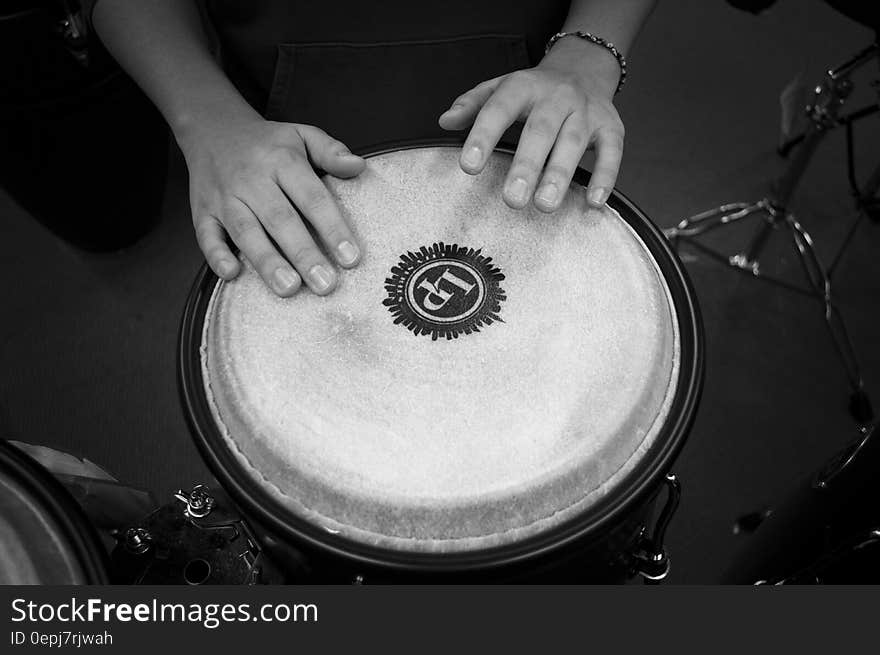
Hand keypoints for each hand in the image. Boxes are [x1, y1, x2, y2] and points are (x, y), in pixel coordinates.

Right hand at [178, 115, 364, 295]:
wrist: (212, 129)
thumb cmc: (267, 142)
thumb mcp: (302, 135)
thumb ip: (330, 151)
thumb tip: (358, 166)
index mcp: (282, 161)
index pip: (312, 198)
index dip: (332, 228)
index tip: (351, 258)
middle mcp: (252, 180)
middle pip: (280, 220)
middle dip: (304, 254)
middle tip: (325, 284)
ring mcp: (225, 197)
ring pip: (246, 231)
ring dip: (267, 261)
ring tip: (289, 289)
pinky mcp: (202, 211)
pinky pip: (206, 234)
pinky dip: (216, 255)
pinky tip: (232, 274)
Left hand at [439, 39, 623, 211]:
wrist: (584, 68)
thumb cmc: (534, 90)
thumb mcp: (500, 88)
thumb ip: (472, 104)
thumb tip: (445, 121)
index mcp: (523, 86)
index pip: (499, 108)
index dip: (484, 136)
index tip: (469, 166)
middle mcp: (557, 97)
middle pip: (541, 130)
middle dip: (527, 165)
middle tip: (512, 200)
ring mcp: (586, 111)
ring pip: (574, 142)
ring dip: (560, 174)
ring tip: (544, 206)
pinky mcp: (611, 126)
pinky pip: (612, 151)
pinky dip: (606, 177)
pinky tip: (593, 202)